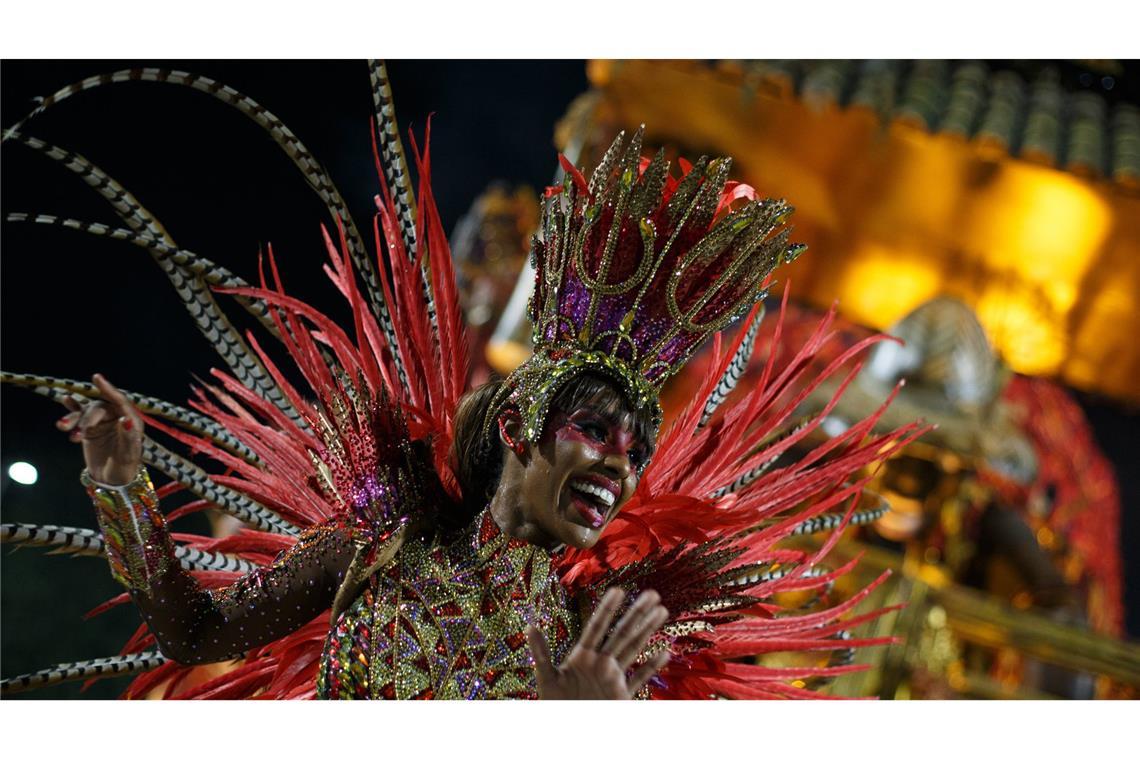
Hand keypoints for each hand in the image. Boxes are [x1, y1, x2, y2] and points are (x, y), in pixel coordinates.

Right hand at [56, 373, 142, 484]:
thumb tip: (126, 420)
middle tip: (80, 433)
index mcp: (131, 420)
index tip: (96, 377)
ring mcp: (102, 422)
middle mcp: (117, 417)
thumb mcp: (129, 453)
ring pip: (85, 412)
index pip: (119, 400)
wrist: (111, 479)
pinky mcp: (89, 428)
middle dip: (87, 418)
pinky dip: (72, 408)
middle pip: (99, 408)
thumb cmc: (125, 466)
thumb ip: (128, 437)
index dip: (108, 389)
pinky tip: (66, 400)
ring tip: (63, 428)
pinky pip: (79, 415)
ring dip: (73, 418)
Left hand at [527, 587, 669, 699]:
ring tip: (662, 611)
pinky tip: (665, 652)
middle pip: (622, 633)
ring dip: (647, 630)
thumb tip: (529, 626)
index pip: (597, 627)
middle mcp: (600, 663)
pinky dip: (652, 667)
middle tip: (653, 593)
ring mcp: (613, 678)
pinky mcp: (621, 696)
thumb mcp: (546, 678)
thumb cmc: (555, 705)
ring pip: (634, 649)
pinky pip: (639, 679)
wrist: (566, 729)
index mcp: (582, 656)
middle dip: (637, 613)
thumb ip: (540, 653)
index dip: (607, 609)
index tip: (618, 589)